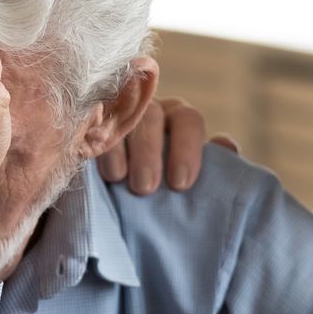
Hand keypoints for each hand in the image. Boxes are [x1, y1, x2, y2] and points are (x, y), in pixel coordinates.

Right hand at [97, 95, 237, 193]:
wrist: (115, 202)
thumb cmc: (160, 192)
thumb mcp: (185, 181)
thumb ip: (212, 166)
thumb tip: (227, 147)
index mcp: (178, 122)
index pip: (188, 121)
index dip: (187, 149)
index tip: (181, 184)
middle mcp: (148, 111)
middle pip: (151, 116)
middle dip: (149, 151)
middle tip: (146, 187)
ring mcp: (114, 113)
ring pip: (117, 115)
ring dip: (119, 146)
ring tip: (118, 178)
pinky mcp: (84, 123)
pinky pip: (87, 120)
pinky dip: (91, 139)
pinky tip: (90, 161)